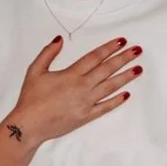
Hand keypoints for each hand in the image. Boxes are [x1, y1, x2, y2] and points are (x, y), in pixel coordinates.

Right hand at [5, 36, 141, 145]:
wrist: (29, 126)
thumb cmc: (30, 99)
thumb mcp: (35, 71)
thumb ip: (48, 53)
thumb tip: (59, 40)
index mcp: (71, 74)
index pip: (95, 57)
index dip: (109, 48)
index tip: (122, 41)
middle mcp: (82, 87)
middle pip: (107, 69)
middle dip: (124, 59)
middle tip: (137, 50)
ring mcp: (85, 103)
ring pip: (110, 87)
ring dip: (125, 77)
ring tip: (138, 69)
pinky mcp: (85, 117)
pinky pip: (105, 108)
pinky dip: (116, 101)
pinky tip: (126, 94)